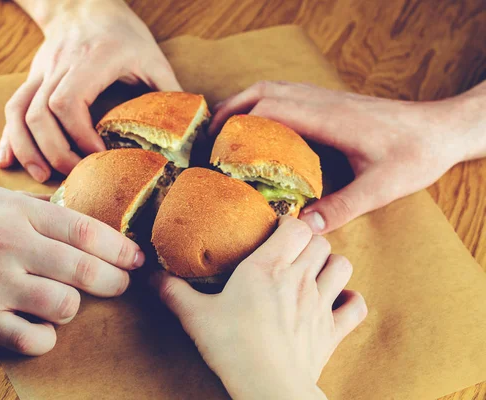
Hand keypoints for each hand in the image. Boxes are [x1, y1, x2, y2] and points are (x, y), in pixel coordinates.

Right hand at [0, 0, 180, 181]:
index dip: (79, 135)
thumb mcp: (152, 56)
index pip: (69, 101)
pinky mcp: (32, 78)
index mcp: (93, 59)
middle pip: (41, 113)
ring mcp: (42, 72)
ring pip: (19, 112)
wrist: (84, 3)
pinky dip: (8, 137)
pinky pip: (12, 108)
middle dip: (55, 150)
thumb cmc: (122, 32)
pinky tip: (6, 160)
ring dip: (28, 148)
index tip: (97, 155)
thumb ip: (168, 92)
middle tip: (74, 175)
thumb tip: (187, 133)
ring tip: (42, 175)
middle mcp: (61, 65)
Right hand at [0, 185, 143, 354]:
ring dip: (74, 308)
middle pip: (84, 268)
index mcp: (17, 213)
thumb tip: (69, 207)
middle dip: (114, 280)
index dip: (120, 246)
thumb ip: (31, 204)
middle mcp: (11, 246)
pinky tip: (39, 328)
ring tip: (65, 303)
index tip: (137, 257)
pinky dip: (44, 338)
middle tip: (121, 284)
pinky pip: (31, 339)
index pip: (85, 229)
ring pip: (64, 305)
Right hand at [151, 217, 366, 398]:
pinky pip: (355, 306)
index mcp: (267, 267)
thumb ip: (173, 292)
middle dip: (308, 242)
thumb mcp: (195, 317)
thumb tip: (151, 276)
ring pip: (342, 265)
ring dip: (331, 264)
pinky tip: (337, 302)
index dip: (289, 224)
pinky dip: (350, 300)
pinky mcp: (333, 330)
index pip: (295, 226)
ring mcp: (320, 304)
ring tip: (314, 272)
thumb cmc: (231, 348)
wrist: (268, 388)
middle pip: (320, 241)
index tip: (275, 231)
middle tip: (291, 253)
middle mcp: (299, 279)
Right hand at [210, 81, 485, 232]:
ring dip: (245, 102)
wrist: (441, 130)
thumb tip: (302, 228)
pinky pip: (287, 94)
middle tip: (209, 136)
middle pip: (263, 91)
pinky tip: (260, 129)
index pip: (269, 109)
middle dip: (231, 109)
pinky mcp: (331, 103)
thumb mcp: (380, 188)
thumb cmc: (414, 155)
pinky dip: (263, 104)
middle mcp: (322, 102)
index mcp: (328, 119)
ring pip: (273, 88)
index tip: (216, 146)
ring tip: (224, 129)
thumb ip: (341, 207)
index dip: (237, 125)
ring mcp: (326, 98)